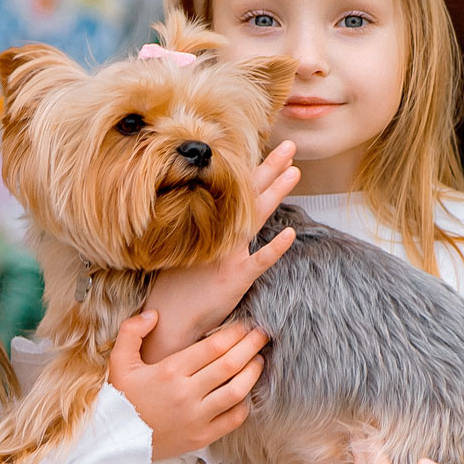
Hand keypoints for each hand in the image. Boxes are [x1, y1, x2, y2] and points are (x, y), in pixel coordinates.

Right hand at [107, 312, 269, 460]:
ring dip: (253, 373)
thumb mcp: (118, 362)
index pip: (213, 347)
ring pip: (237, 391)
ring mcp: (196, 417)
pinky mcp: (201, 437)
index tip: (245, 325)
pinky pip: (233, 419)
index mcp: (169, 371)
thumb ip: (131, 332)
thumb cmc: (120, 400)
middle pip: (230, 364)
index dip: (234, 333)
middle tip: (263, 335)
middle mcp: (186, 393)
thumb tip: (153, 314)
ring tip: (259, 360)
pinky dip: (245, 404)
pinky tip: (246, 393)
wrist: (115, 443)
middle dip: (251, 346)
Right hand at [142, 141, 302, 359]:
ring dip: (276, 192)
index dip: (253, 169)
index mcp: (205, 224)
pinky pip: (260, 260)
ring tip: (295, 171)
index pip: (233, 190)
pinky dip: (275, 247)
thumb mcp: (181, 247)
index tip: (271, 151)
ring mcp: (228, 253)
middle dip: (270, 168)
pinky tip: (290, 233)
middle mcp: (218, 233)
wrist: (168, 317)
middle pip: (248, 193)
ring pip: (256, 215)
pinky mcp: (236, 277)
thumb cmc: (174, 286)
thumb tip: (214, 211)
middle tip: (290, 146)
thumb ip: (200, 228)